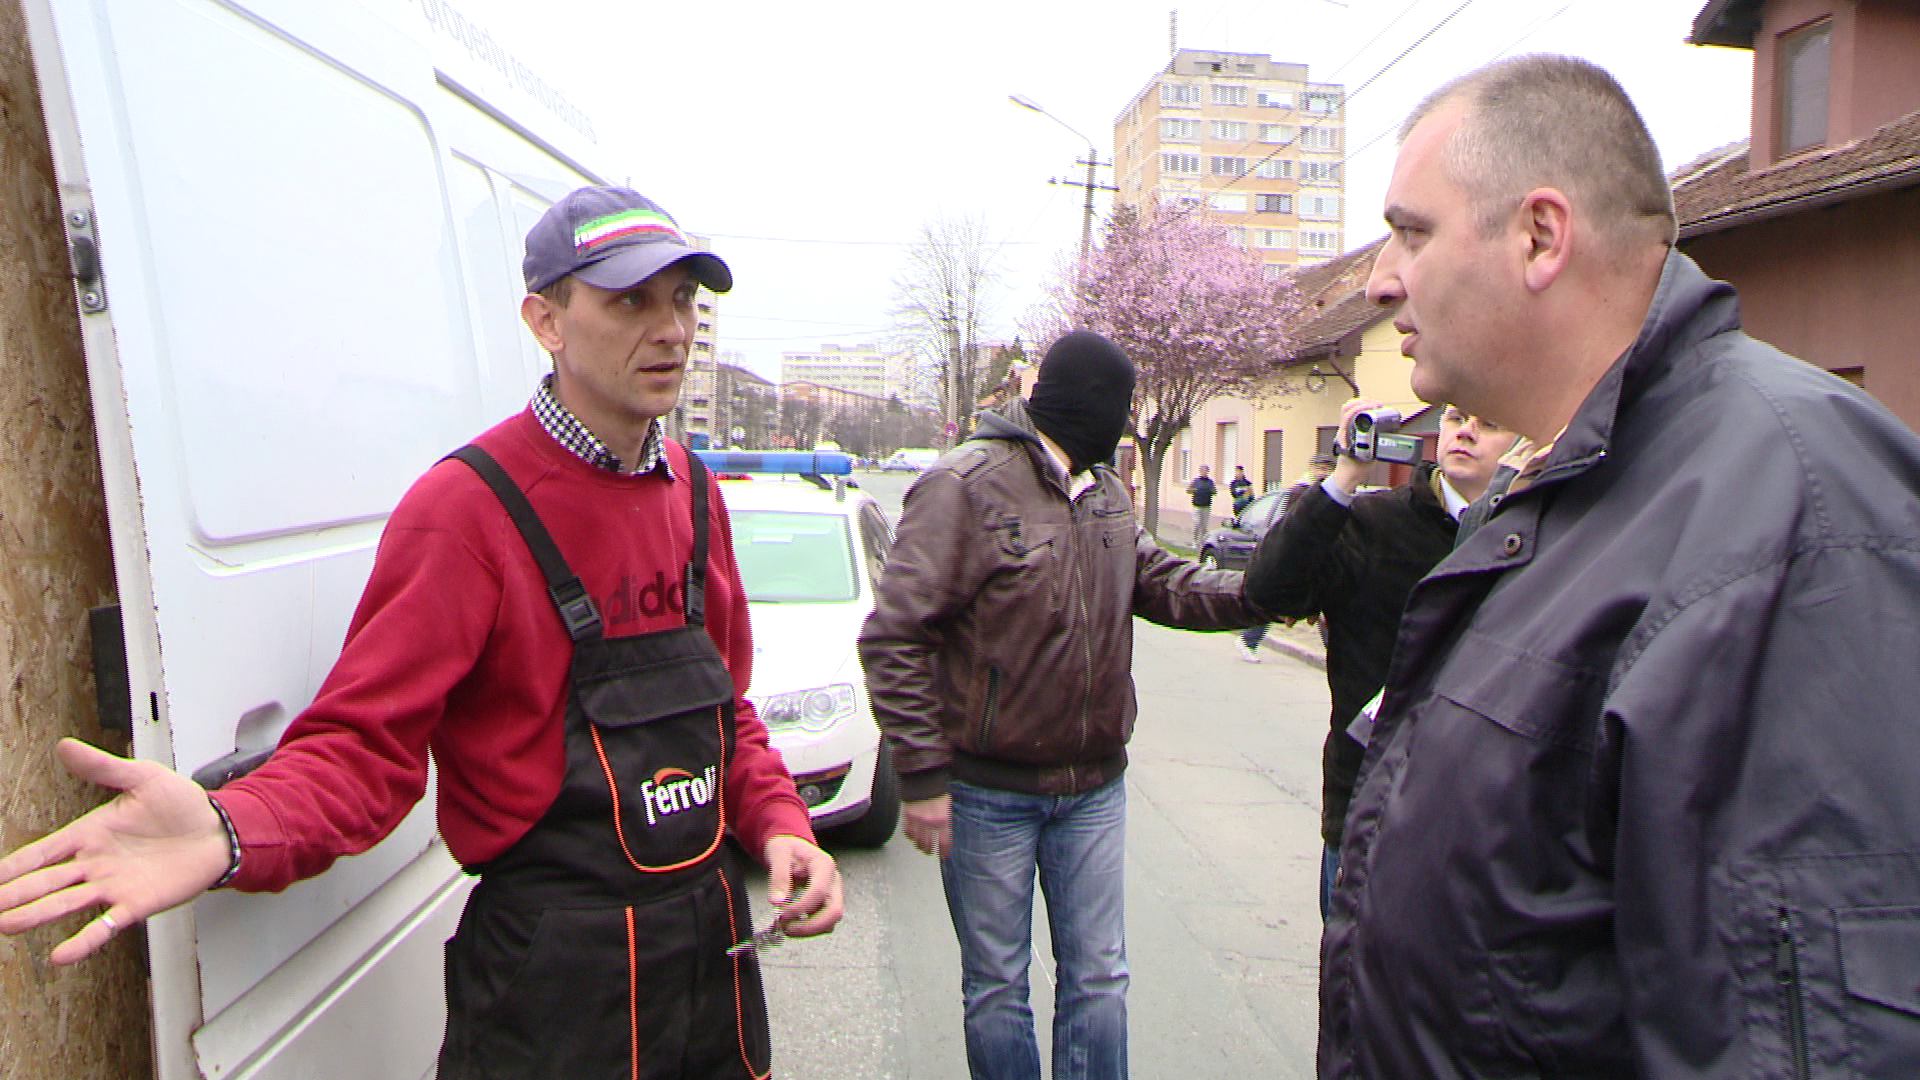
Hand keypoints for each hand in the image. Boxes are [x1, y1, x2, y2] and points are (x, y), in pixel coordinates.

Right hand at [0, 739, 232, 964]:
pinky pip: (105, 925)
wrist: (220, 830)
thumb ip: (104, 768)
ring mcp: (113, 886)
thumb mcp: (143, 778)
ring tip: (6, 925)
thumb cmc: (182, 804)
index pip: (43, 851)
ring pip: (66, 903)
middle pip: (45, 881)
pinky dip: (83, 940)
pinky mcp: (136, 904)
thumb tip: (65, 746)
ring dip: (36, 914)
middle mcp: (95, 863)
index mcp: (91, 833)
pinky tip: (60, 954)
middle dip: (13, 893)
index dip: (13, 864)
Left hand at [763, 834, 841, 937]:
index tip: (782, 914)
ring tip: (787, 927)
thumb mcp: (778, 855)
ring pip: (831, 921)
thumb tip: (777, 902)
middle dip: (811, 926)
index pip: (819, 892)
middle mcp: (834, 881)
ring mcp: (833, 894)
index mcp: (824, 865)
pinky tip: (793, 924)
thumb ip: (779, 877)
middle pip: (834, 911)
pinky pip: (824, 923)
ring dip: (809, 930)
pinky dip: (809, 929)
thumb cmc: (787, 848)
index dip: (801, 907)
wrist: (791, 848)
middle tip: (788, 928)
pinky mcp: (827, 904)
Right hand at [902, 795, 951, 856]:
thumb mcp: (947, 806)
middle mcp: (931, 823)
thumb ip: (946, 819)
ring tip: (921, 848)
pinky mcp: (908, 817)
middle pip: (929, 844)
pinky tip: (912, 837)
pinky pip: (908, 832)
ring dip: (920, 846)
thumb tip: (946, 831)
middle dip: (930, 850)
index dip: (944, 851)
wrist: (924, 780)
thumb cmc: (938, 792)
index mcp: (943, 820)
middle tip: (930, 852)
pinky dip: (910, 836)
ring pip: (918, 840)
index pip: (944, 842)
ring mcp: (918, 821)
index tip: (943, 855)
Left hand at [1329, 397, 1385, 495]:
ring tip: (1374, 404)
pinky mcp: (1349, 431)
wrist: (1347, 477)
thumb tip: (1383, 438)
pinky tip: (1371, 410)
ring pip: (1348, 409)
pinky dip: (1362, 408)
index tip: (1374, 407)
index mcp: (1345, 435)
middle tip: (1376, 404)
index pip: (1348, 414)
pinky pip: (1352, 415)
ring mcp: (1345, 430)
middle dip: (1362, 401)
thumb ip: (1374, 448)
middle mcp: (1343, 430)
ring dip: (1361, 403)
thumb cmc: (1354, 470)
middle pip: (1347, 407)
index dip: (1361, 407)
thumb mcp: (1367, 459)